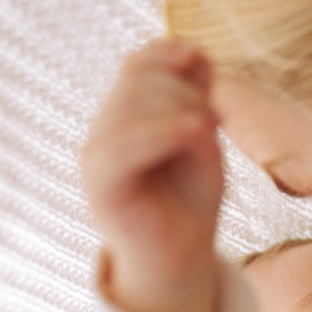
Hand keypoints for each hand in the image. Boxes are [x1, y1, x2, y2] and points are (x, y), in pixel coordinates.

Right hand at [81, 39, 224, 311]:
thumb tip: (195, 54)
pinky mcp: (101, 183)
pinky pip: (125, 144)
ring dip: (180, 109)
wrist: (181, 259)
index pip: (137, 64)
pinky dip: (165, 131)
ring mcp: (97, 156)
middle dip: (184, 91)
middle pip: (138, 81)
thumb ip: (194, 97)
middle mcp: (104, 131)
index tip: (202, 60)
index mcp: (124, 117)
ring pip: (131, 106)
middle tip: (215, 122)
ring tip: (211, 132)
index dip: (168, 53)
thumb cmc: (191, 201)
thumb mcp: (201, 140)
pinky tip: (199, 133)